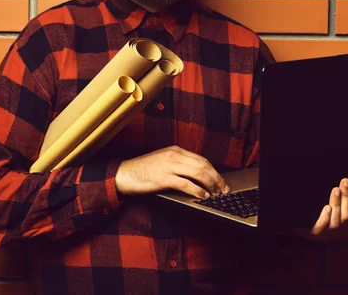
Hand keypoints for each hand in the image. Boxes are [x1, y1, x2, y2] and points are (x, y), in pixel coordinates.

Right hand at [115, 145, 229, 198]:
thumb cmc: (143, 170)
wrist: (124, 173)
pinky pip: (186, 184)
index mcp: (175, 150)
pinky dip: (197, 190)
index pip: (201, 159)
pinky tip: (202, 195)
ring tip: (215, 193)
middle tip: (223, 189)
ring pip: (198, 173)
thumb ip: (178, 164)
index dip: (214, 171)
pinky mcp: (163, 178)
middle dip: (216, 178)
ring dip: (210, 184)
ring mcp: (169, 166)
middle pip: (203, 165)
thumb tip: (196, 176)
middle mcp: (174, 155)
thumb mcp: (163, 161)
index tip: (221, 180)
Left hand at [310, 178, 347, 235]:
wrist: (305, 237)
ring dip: (336, 204)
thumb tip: (345, 187)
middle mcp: (339, 232)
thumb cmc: (323, 224)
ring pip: (336, 221)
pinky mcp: (315, 234)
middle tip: (345, 182)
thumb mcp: (336, 215)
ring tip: (336, 190)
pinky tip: (327, 207)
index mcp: (347, 227)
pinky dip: (326, 217)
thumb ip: (342, 205)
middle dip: (346, 197)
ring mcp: (328, 234)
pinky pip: (322, 227)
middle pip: (347, 216)